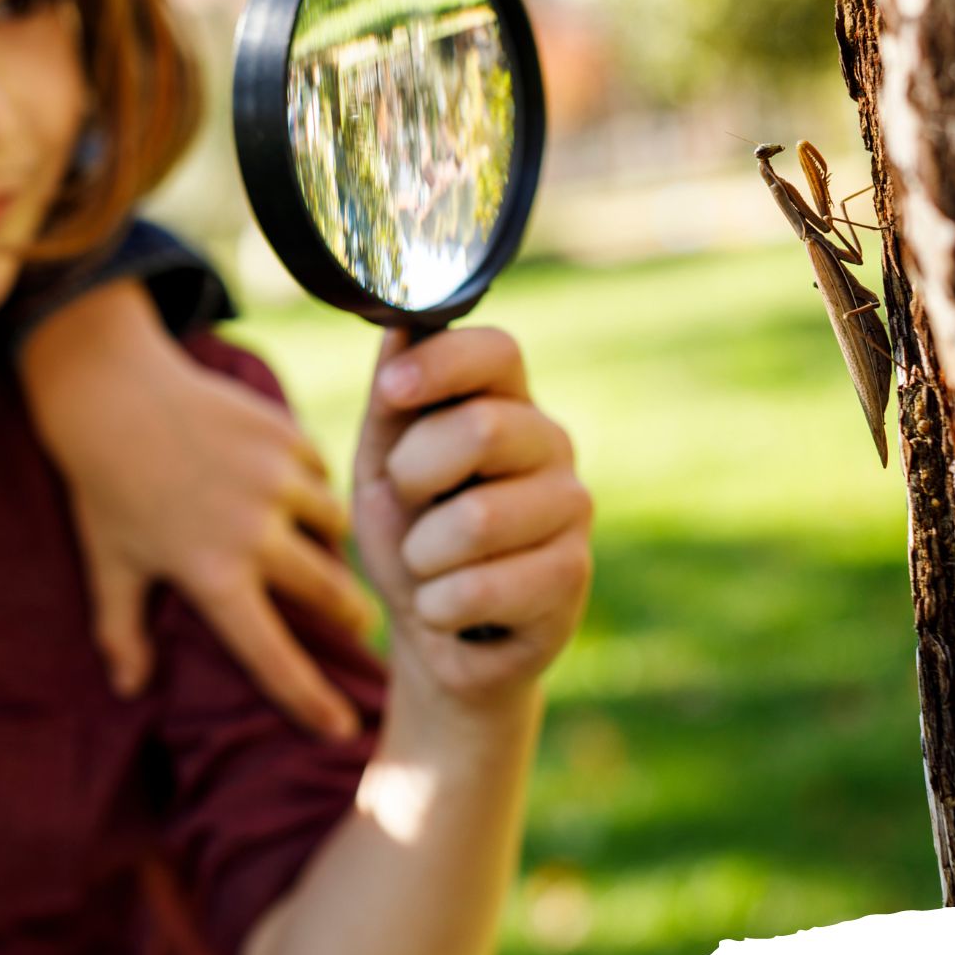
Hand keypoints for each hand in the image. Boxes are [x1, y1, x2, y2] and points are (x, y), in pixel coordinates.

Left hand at [21, 282, 373, 739]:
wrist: (108, 390)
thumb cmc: (104, 486)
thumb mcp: (108, 563)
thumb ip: (120, 630)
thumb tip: (128, 688)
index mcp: (211, 575)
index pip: (270, 655)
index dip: (309, 698)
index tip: (342, 728)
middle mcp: (253, 533)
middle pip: (329, 591)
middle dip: (350, 614)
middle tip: (358, 623)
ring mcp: (275, 479)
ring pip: (335, 525)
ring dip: (334, 542)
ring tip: (327, 549)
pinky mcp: (284, 435)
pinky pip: (323, 472)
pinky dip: (317, 486)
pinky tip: (303, 490)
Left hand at [352, 327, 591, 708]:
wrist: (433, 633)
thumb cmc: (408, 533)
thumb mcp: (382, 464)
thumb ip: (392, 400)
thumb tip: (401, 321)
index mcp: (504, 402)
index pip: (498, 350)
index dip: (442, 364)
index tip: (392, 392)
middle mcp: (551, 443)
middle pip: (483, 430)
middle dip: (414, 475)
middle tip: (410, 504)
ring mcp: (571, 508)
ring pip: (476, 519)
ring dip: (422, 555)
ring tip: (430, 565)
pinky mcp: (572, 576)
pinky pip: (480, 587)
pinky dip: (438, 605)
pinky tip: (451, 608)